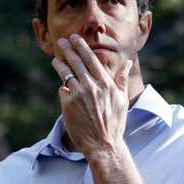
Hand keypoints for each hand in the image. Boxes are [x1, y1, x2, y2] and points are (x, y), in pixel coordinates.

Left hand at [51, 34, 131, 158]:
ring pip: (65, 74)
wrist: (103, 144)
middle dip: (68, 49)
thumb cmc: (114, 123)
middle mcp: (91, 87)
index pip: (91, 59)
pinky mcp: (67, 105)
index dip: (81, 47)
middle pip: (76, 62)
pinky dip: (64, 88)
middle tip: (62, 41)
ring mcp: (78, 95)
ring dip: (60, 64)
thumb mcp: (121, 100)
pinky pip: (63, 91)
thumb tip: (127, 63)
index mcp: (105, 84)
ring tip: (56, 60)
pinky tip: (65, 89)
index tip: (75, 38)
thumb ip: (122, 79)